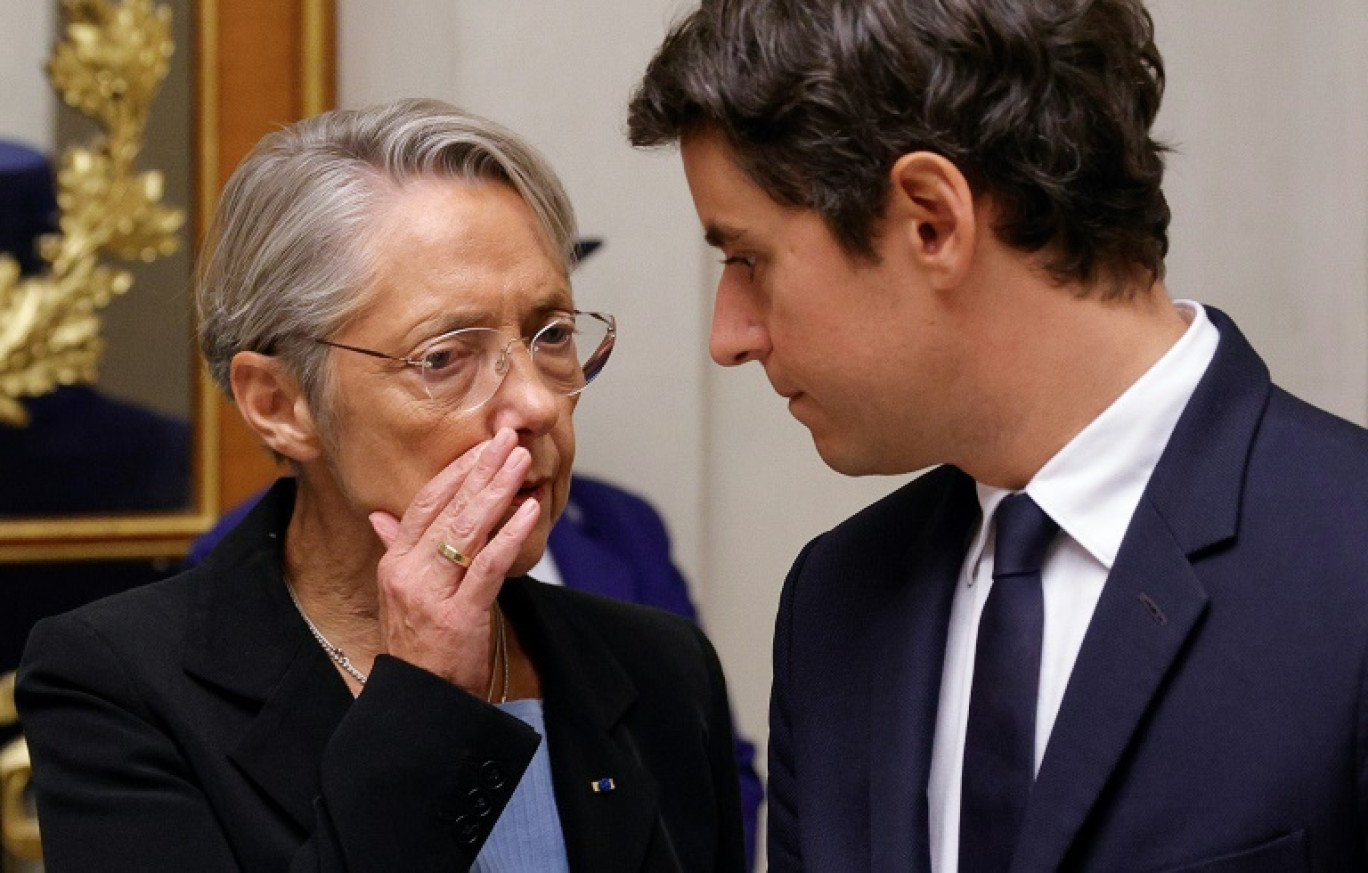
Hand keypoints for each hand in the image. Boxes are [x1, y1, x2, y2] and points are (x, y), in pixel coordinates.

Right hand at [367, 427, 540, 694]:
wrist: (421, 701)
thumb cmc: (419, 645)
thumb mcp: (401, 594)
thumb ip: (394, 550)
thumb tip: (381, 517)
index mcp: (395, 563)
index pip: (423, 503)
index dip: (453, 472)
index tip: (480, 446)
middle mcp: (408, 573)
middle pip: (447, 509)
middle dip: (481, 470)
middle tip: (508, 441)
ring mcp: (432, 594)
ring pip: (468, 530)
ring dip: (498, 491)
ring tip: (520, 464)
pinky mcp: (459, 615)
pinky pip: (488, 566)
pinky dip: (510, 535)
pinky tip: (530, 512)